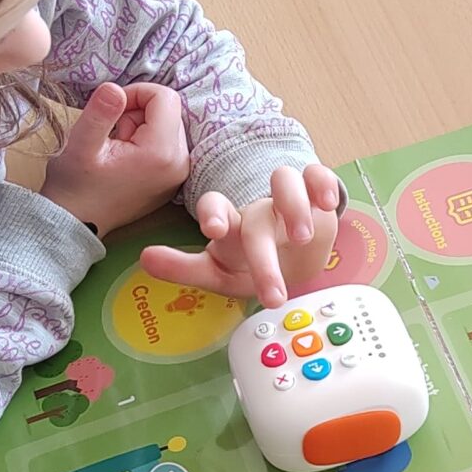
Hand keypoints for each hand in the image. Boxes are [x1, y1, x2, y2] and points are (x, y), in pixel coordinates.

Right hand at [42, 82, 190, 234]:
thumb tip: (115, 88)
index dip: (136, 92)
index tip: (112, 109)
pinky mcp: (173, 177)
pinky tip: (124, 157)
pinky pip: (166, 141)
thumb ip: (100, 113)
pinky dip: (145, 140)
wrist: (78, 223)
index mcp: (162, 153)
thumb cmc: (76, 186)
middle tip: (112, 133)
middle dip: (137, 111)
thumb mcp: (81, 145)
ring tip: (116, 147)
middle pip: (169, 110)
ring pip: (166, 123)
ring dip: (140, 125)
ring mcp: (179, 172)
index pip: (166, 97)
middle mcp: (180, 163)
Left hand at [137, 164, 344, 308]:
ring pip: (287, 181)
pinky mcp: (315, 194)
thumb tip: (144, 258)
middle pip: (257, 218)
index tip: (214, 230)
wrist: (296, 259)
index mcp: (232, 226)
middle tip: (273, 294)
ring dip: (294, 207)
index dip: (213, 214)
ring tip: (301, 237)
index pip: (215, 207)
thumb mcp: (220, 273)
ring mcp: (287, 199)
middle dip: (264, 257)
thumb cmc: (252, 264)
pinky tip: (327, 203)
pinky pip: (319, 176)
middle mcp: (258, 209)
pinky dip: (323, 185)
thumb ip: (184, 268)